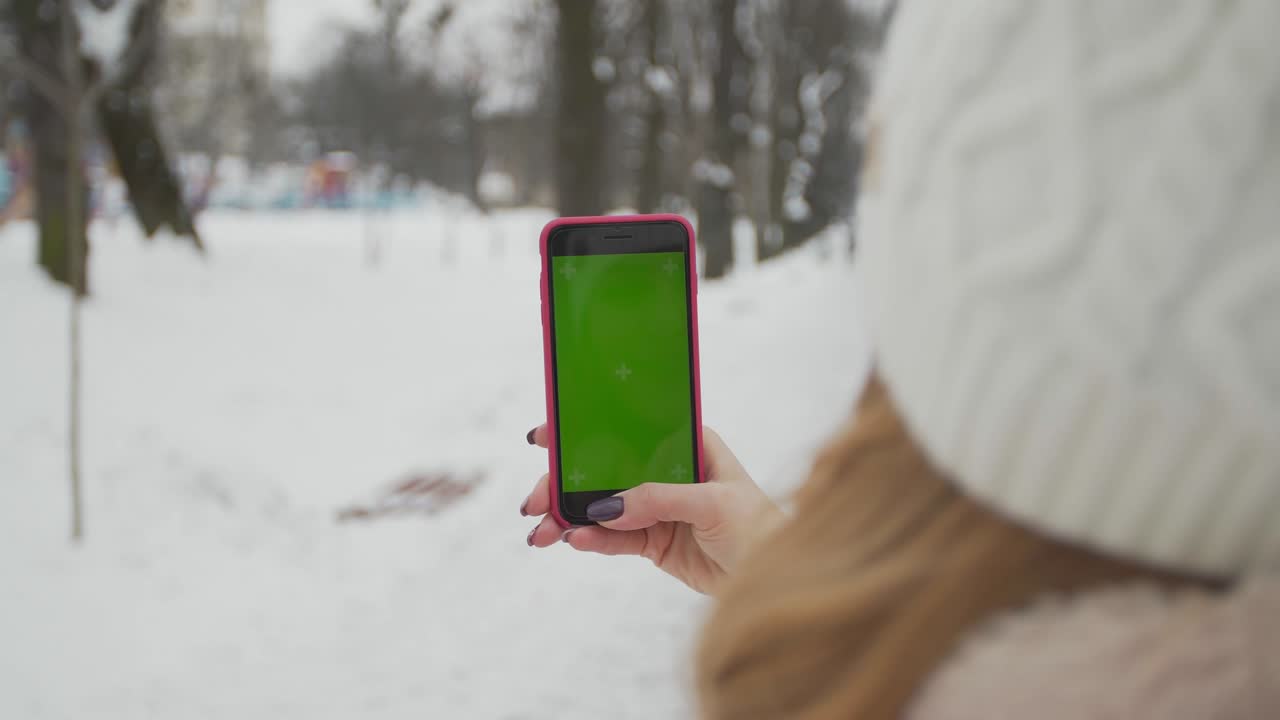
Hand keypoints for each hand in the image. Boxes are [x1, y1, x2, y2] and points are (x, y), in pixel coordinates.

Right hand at [521, 425, 782, 594]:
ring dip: (569, 517)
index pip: (627, 428)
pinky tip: (573, 540)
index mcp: (686, 443)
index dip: (584, 428)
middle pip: (604, 469)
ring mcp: (656, 507)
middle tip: (534, 501)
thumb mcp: (712, 503)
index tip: (545, 436)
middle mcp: (665, 471)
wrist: (775, 578)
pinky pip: (614, 538)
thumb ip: (657, 500)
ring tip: (543, 533)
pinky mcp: (653, 541)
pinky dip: (591, 539)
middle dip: (564, 484)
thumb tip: (606, 508)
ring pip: (602, 507)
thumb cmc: (759, 526)